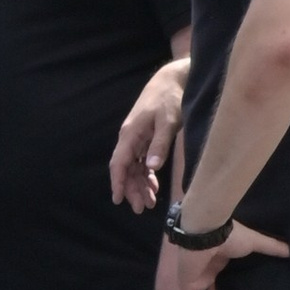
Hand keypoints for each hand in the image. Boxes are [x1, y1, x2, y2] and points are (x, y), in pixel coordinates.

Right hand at [110, 59, 188, 209]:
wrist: (172, 81)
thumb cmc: (169, 99)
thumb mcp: (168, 122)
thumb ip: (160, 145)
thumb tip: (152, 167)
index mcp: (130, 134)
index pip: (119, 162)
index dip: (118, 182)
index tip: (118, 199)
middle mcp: (130, 138)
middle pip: (126, 169)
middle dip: (132, 189)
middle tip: (141, 209)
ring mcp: (138, 139)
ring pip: (135, 168)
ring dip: (140, 185)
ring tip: (149, 203)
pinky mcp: (147, 139)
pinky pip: (143, 162)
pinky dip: (148, 176)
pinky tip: (154, 187)